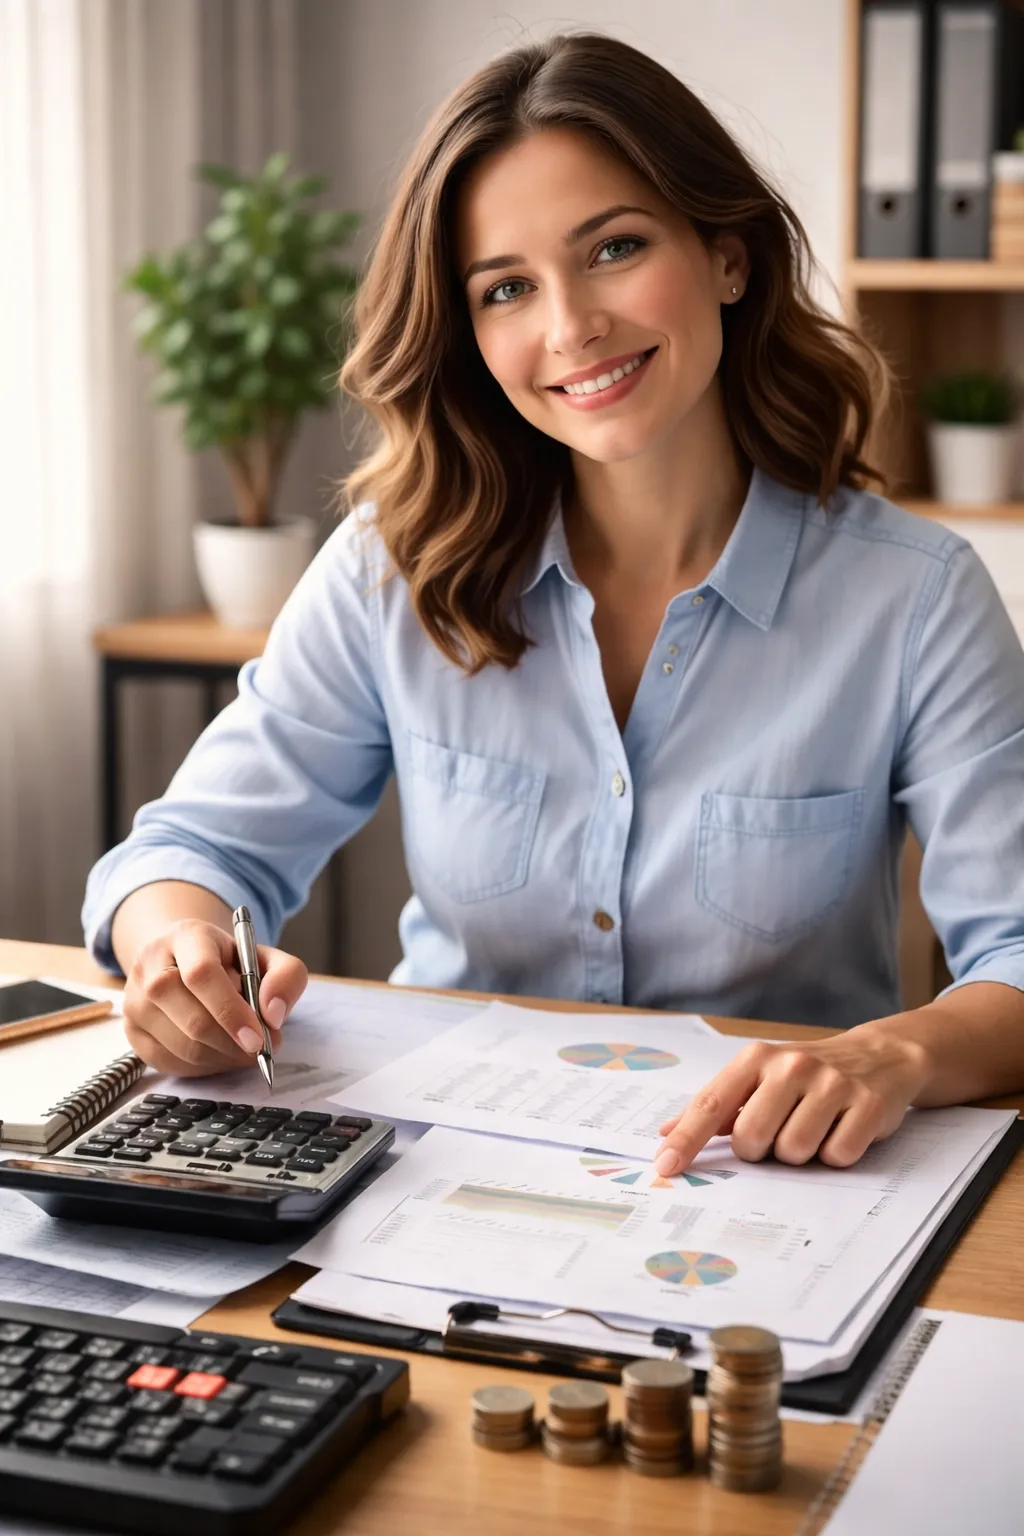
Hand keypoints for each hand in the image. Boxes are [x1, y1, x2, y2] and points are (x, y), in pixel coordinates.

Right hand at [122, 918, 307, 1075]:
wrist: (181, 959)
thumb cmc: (227, 961)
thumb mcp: (264, 957)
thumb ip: (286, 977)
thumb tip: (273, 1015)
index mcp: (186, 936)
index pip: (202, 974)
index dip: (232, 1012)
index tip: (259, 1038)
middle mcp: (150, 964)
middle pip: (193, 1018)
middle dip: (234, 1043)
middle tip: (261, 1048)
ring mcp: (135, 999)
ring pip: (183, 1047)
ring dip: (223, 1057)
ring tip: (243, 1048)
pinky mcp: (131, 1030)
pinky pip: (171, 1062)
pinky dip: (203, 1067)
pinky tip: (219, 1052)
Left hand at [653, 1025, 931, 1174]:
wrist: (879, 1055)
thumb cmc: (806, 1074)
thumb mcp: (759, 1077)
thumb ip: (717, 1107)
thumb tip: (665, 1133)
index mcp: (757, 1059)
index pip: (710, 1104)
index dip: (686, 1140)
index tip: (665, 1167)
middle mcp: (792, 1066)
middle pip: (751, 1139)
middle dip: (760, 1150)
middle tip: (778, 1133)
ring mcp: (832, 1084)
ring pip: (794, 1152)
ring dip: (800, 1154)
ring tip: (813, 1128)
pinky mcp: (868, 1105)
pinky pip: (837, 1156)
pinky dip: (836, 1155)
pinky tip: (841, 1130)